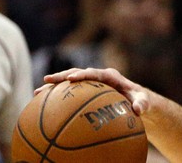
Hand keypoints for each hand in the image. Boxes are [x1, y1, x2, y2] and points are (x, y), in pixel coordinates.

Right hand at [35, 68, 149, 115]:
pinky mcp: (86, 90)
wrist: (135, 98)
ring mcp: (91, 82)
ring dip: (55, 85)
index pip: (94, 73)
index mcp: (110, 76)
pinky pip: (70, 92)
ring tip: (37, 92)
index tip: (71, 78)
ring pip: (70, 81)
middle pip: (77, 73)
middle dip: (62, 76)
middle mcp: (98, 76)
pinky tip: (43, 104)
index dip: (82, 75)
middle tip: (47, 80)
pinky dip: (57, 96)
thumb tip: (138, 109)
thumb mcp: (143, 101)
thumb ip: (142, 103)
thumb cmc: (139, 99)